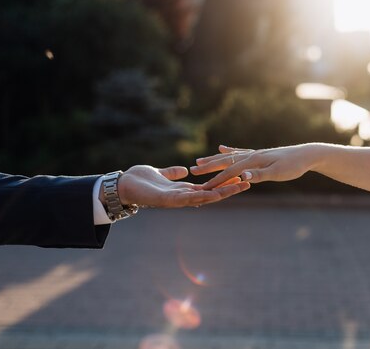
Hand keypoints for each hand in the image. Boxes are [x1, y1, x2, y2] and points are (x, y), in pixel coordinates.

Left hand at [116, 165, 249, 207]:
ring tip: (238, 187)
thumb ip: (172, 173)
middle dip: (230, 189)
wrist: (120, 186)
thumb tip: (185, 170)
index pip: (209, 187)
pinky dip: (200, 196)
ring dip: (222, 193)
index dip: (224, 183)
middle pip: (212, 194)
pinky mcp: (167, 200)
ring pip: (204, 198)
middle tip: (249, 183)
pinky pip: (187, 199)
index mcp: (183, 190)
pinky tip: (212, 193)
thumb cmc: (138, 180)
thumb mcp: (160, 173)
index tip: (240, 177)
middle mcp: (182, 197)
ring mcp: (176, 200)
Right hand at [191, 145, 314, 189]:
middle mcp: (251, 155)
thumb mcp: (278, 173)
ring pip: (229, 157)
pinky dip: (229, 151)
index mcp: (253, 161)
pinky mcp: (258, 154)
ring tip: (199, 161)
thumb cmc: (293, 166)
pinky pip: (239, 152)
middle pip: (225, 162)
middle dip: (208, 168)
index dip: (216, 181)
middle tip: (192, 171)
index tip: (202, 188)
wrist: (306, 154)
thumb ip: (260, 175)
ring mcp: (254, 153)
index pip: (230, 173)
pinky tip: (222, 148)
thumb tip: (243, 176)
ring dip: (214, 160)